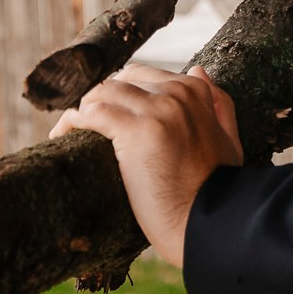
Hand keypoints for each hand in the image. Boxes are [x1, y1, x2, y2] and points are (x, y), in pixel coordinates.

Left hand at [48, 63, 243, 267]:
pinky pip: (92, 112)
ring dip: (84, 108)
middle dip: (101, 99)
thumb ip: (219, 104)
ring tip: (72, 129)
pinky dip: (71, 121)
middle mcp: (176, 94)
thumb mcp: (230, 141)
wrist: (211, 223)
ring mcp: (157, 110)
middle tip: (87, 124)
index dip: (121, 95)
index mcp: (196, 92)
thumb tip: (199, 70)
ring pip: (103, 91)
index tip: (108, 115)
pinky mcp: (136, 131)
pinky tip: (62, 134)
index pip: (144, 76)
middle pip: (121, 81)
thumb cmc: (217, 190)